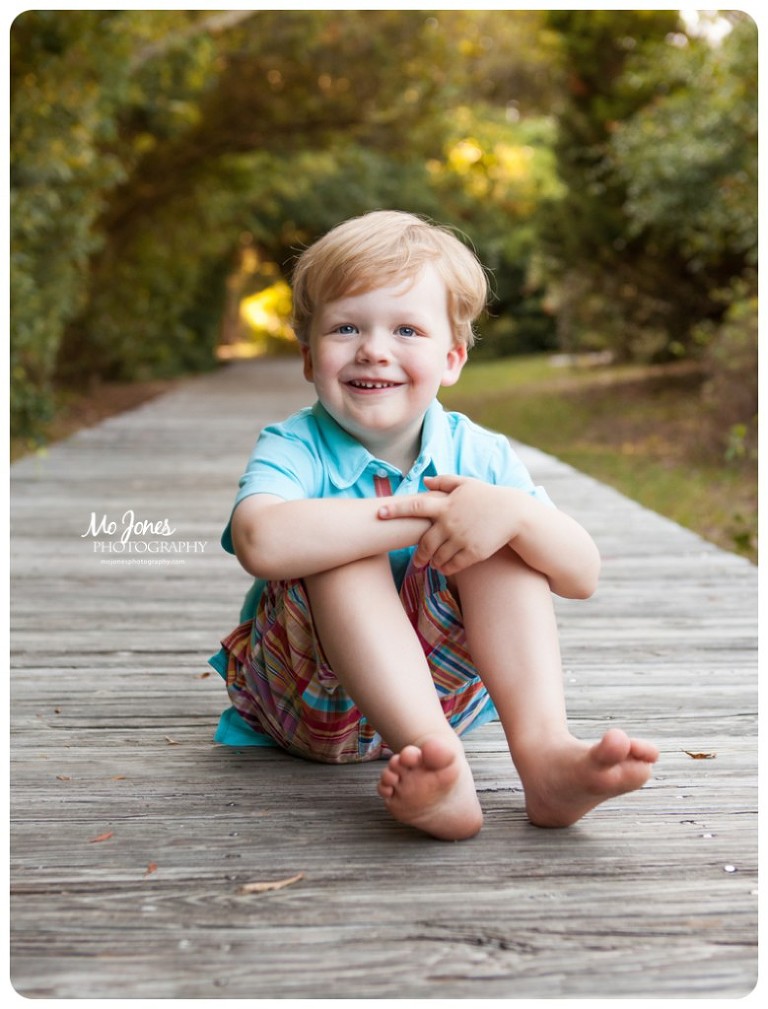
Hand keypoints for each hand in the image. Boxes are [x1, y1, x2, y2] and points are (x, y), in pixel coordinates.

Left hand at [378, 475, 514, 574]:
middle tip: (418, 559)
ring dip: (433, 561)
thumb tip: (425, 481)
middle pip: (424, 542)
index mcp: (445, 504)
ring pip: (437, 557)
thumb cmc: (488, 496)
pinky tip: (445, 567)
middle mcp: (450, 522)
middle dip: (419, 554)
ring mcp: (461, 539)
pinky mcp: (473, 552)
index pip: (415, 507)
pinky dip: (446, 568)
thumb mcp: (467, 483)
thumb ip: (444, 481)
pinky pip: (452, 566)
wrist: (514, 513)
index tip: (379, 513)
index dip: (395, 510)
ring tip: (434, 563)